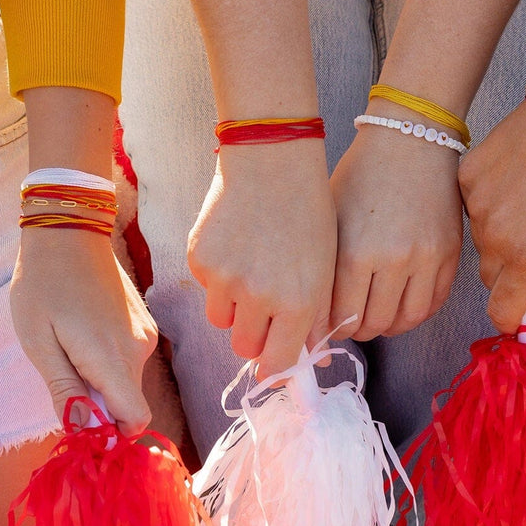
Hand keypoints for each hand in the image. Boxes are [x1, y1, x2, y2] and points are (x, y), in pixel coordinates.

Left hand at [10, 228, 157, 434]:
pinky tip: (84, 332)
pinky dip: (109, 360)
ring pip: (128, 380)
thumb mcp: (39, 342)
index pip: (135, 419)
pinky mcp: (145, 323)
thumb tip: (84, 431)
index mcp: (112, 357)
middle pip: (128, 402)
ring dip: (101, 380)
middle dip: (99, 404)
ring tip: (69, 347)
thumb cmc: (43, 286)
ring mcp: (146, 334)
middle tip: (62, 376)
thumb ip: (65, 390)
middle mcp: (139, 349)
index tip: (82, 424)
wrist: (69, 232)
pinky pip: (130, 359)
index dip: (111, 433)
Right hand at [187, 141, 336, 375]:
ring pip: (221, 320)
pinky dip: (219, 276)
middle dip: (255, 337)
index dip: (277, 365)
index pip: (278, 361)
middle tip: (265, 310)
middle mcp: (258, 297)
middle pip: (245, 347)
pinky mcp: (199, 260)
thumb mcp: (326, 267)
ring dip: (234, 308)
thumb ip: (318, 317)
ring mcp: (224, 279)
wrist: (272, 160)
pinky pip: (207, 288)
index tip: (275, 362)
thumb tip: (314, 361)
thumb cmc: (309, 211)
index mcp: (297, 302)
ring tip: (252, 269)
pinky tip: (237, 244)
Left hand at [329, 125, 462, 340]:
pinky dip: (417, 312)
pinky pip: (435, 302)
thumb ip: (325, 267)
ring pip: (407, 320)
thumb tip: (315, 311)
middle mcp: (394, 261)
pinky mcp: (451, 253)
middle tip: (351, 322)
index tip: (328, 324)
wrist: (410, 139)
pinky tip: (402, 303)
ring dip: (389, 326)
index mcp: (356, 252)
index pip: (342, 316)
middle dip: (359, 329)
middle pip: (375, 324)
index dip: (333, 327)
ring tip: (377, 316)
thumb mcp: (331, 217)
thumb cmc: (361, 173)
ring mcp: (427, 258)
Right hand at [460, 101, 525, 332]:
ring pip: (480, 242)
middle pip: (490, 276)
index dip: (513, 317)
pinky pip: (471, 207)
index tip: (524, 311)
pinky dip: (489, 204)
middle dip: (511, 273)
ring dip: (500, 237)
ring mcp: (474, 206)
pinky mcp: (465, 178)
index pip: (501, 310)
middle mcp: (493, 236)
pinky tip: (514, 182)